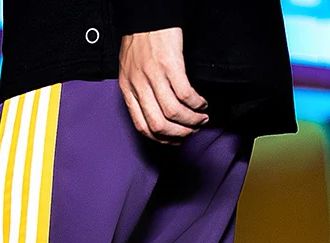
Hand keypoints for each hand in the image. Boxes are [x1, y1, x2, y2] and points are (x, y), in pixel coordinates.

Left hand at [119, 28, 208, 143]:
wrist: (147, 14)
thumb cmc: (140, 41)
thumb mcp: (130, 71)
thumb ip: (139, 92)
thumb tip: (156, 114)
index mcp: (127, 90)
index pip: (142, 127)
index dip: (162, 139)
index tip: (175, 141)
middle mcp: (138, 85)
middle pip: (159, 125)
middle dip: (179, 134)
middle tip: (192, 131)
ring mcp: (153, 75)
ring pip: (174, 112)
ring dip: (191, 120)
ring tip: (201, 117)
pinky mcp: (169, 64)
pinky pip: (185, 94)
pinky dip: (196, 103)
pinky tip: (202, 102)